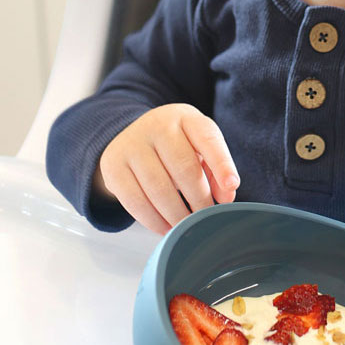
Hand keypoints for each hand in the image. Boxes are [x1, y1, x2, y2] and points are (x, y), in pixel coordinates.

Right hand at [95, 103, 239, 233]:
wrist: (133, 138)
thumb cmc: (176, 147)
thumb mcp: (199, 148)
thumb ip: (217, 169)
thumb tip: (226, 195)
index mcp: (185, 117)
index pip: (207, 137)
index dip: (222, 163)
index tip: (231, 186)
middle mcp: (157, 125)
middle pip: (184, 168)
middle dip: (200, 199)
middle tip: (206, 218)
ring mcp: (131, 144)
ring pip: (159, 188)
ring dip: (178, 214)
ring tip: (188, 226)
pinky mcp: (113, 167)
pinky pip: (135, 201)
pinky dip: (154, 221)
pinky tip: (166, 227)